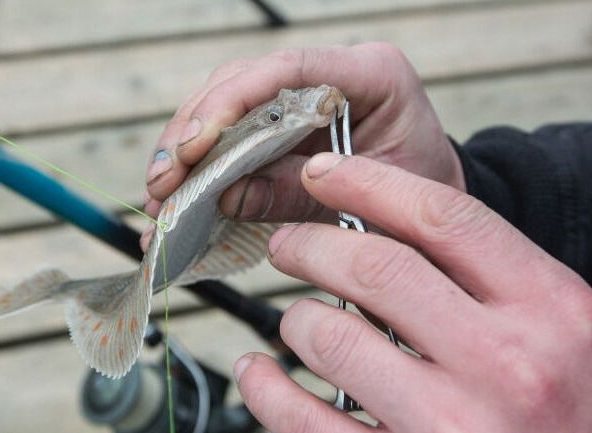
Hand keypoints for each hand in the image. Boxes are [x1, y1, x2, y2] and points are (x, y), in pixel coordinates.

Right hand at [141, 42, 464, 248]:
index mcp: (372, 74)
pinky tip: (173, 189)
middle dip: (194, 131)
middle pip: (244, 82)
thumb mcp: (369, 205)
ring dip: (184, 147)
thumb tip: (224, 197)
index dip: (233, 102)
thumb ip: (299, 196)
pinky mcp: (282, 118)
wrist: (434, 205)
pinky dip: (198, 161)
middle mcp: (332, 72)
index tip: (193, 145)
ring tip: (157, 192)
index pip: (291, 69)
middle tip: (161, 180)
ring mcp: (303, 92)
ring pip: (227, 102)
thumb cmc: (419, 202)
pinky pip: (231, 129)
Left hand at [233, 153, 591, 432]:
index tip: (325, 173)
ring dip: (296, 318)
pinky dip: (266, 390)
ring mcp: (451, 431)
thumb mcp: (574, 339)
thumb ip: (501, 285)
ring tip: (298, 321)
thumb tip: (397, 232)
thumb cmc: (588, 431)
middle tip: (288, 244)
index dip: (367, 182)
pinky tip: (258, 373)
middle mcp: (505, 366)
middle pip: (373, 266)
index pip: (442, 218)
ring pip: (329, 337)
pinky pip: (305, 424)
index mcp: (554, 313)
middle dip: (310, 243)